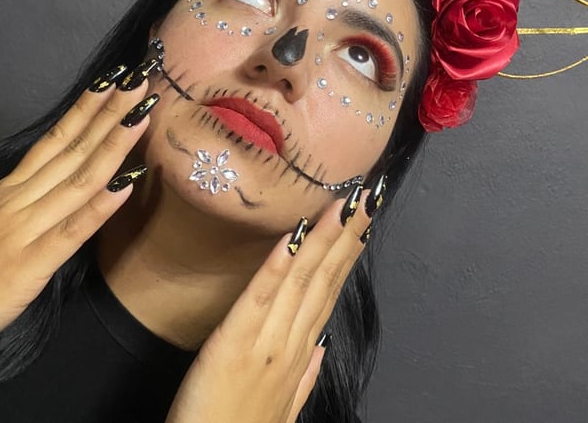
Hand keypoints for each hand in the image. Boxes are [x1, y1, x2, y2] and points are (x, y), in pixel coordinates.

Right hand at [0, 69, 155, 411]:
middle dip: (109, 114)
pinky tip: (126, 184)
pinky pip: (71, 230)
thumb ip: (21, 204)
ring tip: (141, 115)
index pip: (54, 140)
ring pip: (76, 180)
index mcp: (9, 190)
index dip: (86, 109)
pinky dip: (100, 206)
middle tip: (141, 80)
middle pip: (71, 150)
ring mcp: (23, 229)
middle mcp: (18, 200)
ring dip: (112, 146)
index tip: (116, 82)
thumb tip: (54, 187)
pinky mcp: (28, 265)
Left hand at [166, 193, 372, 422]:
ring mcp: (265, 344)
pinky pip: (260, 298)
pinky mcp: (233, 345)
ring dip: (322, 240)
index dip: (347, 255)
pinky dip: (277, 265)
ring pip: (302, 283)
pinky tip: (292, 237)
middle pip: (324, 281)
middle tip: (367, 198)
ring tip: (342, 206)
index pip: (329, 293)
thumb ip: (303, 377)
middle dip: (346, 238)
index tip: (361, 221)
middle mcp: (290, 345)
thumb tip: (321, 347)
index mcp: (299, 354)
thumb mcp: (281, 409)